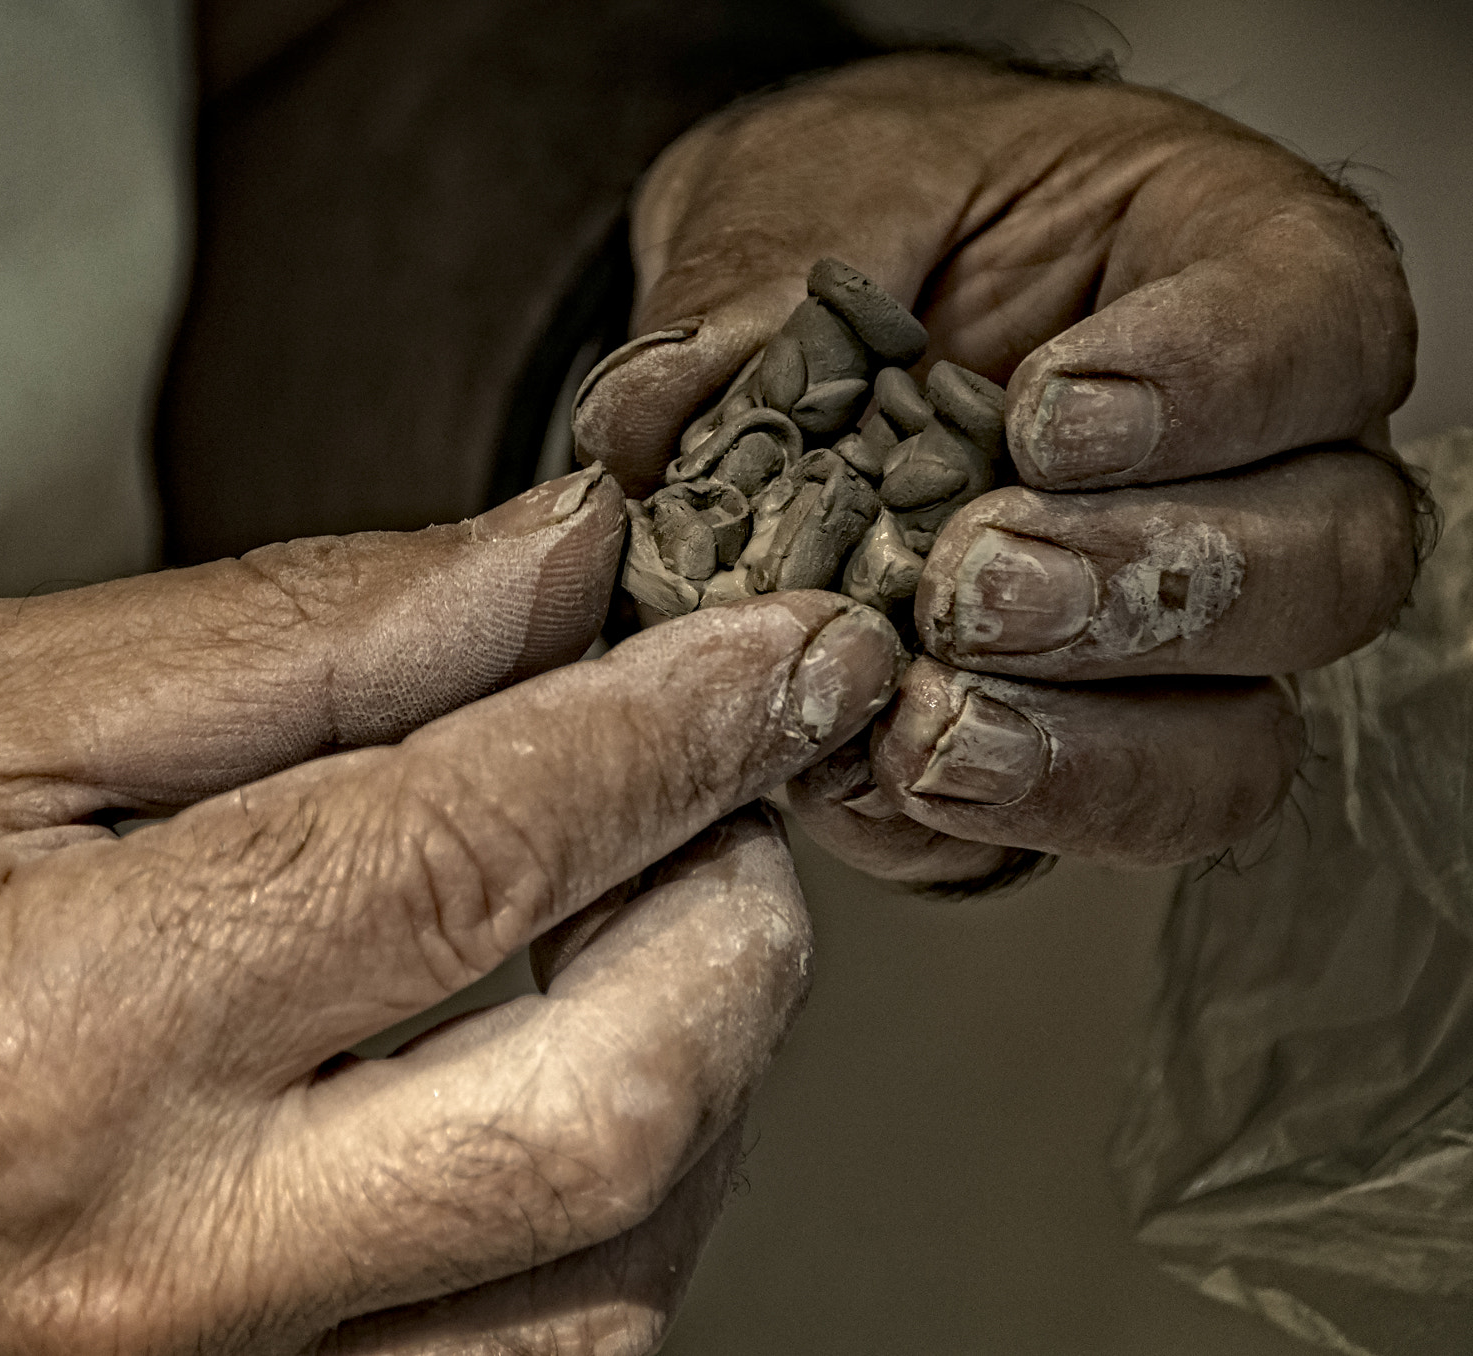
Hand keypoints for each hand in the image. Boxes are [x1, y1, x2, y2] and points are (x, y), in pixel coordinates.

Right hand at [0, 467, 901, 1351]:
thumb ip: (288, 642)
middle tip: (740, 796)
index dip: (678, 723)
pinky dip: (603, 1234)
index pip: (477, 844)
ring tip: (651, 936)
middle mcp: (148, 1271)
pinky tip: (561, 1107)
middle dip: (738, 919)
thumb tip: (539, 569)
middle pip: (603, 1106)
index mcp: (64, 1026)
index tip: (787, 651)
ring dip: (697, 1087)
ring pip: (604, 1290)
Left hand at [573, 52, 1418, 881]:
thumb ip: (759, 278)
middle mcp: (1250, 471)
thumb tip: (653, 413)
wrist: (812, 313)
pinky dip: (979, 826)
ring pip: (1236, 742)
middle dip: (1146, 594)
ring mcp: (1174, 638)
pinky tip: (872, 784)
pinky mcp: (1067, 747)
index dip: (1212, 388)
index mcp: (1235, 276)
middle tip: (976, 584)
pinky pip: (1076, 830)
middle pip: (1322, 566)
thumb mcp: (809, 186)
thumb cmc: (871, 216)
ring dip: (1087, 753)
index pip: (1319, 333)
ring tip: (930, 727)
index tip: (1045, 417)